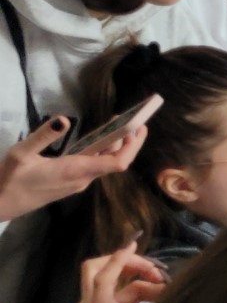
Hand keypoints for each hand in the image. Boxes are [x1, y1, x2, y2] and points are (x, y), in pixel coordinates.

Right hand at [0, 118, 146, 222]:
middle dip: (128, 141)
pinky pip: (94, 166)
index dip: (132, 146)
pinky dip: (102, 151)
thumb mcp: (20, 154)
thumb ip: (43, 136)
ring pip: (104, 163)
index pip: (117, 163)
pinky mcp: (71, 183)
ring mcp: (77, 182)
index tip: (139, 128)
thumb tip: (63, 119)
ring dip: (115, 145)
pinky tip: (99, 139)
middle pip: (116, 161)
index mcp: (75, 171)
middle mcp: (82, 178)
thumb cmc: (9, 180)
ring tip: (118, 123)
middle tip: (133, 119)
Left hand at [74, 243, 167, 302]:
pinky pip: (112, 301)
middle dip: (126, 264)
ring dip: (136, 284)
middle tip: (154, 272)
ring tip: (164, 293)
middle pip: (97, 270)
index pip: (108, 272)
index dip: (123, 256)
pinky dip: (131, 297)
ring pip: (110, 287)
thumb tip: (181, 293)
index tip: (137, 242)